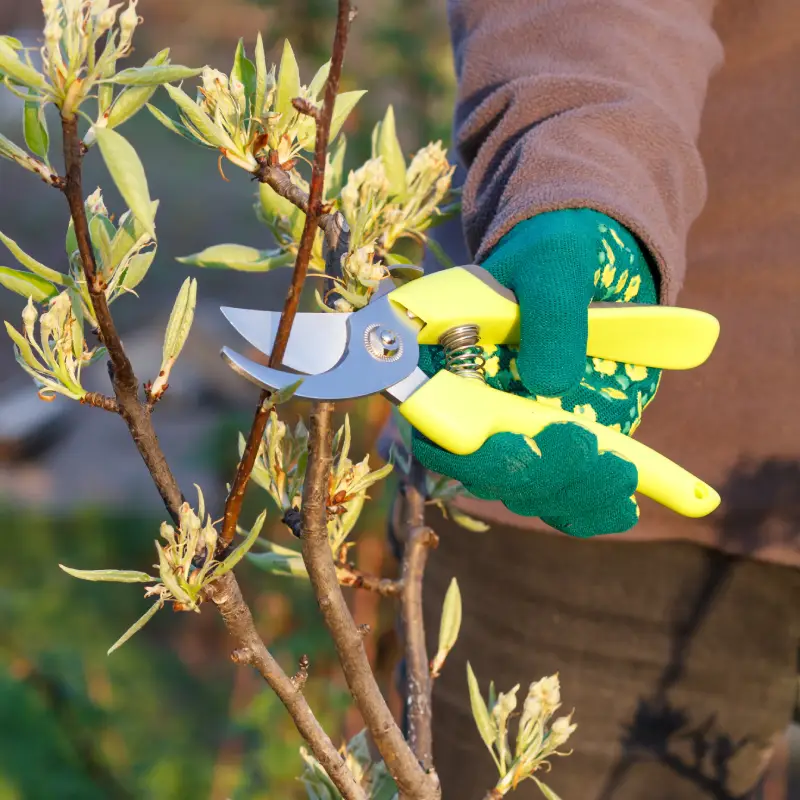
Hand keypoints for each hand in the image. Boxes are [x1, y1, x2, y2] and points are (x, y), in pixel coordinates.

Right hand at [412, 208, 661, 535]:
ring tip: (620, 471)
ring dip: (569, 492)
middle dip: (534, 474)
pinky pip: (562, 497)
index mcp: (447, 358)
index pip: (431, 420)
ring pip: (524, 492)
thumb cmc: (556, 248)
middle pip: (481, 470)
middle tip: (589, 449)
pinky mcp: (557, 445)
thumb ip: (550, 315)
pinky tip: (626, 504)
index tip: (521, 444)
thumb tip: (550, 387)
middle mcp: (473, 403)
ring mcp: (515, 429)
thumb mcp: (556, 261)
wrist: (587, 258)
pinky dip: (592, 509)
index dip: (464, 447)